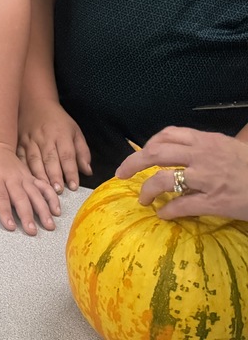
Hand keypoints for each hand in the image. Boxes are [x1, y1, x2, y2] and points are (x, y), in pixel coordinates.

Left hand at [0, 140, 59, 234]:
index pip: (0, 197)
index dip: (5, 211)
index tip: (10, 226)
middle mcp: (11, 178)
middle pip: (20, 198)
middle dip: (27, 214)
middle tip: (32, 231)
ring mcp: (23, 177)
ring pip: (35, 194)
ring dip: (43, 209)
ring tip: (49, 224)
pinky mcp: (31, 177)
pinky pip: (44, 186)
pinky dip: (51, 197)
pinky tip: (57, 209)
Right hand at [17, 98, 91, 192]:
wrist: (34, 103)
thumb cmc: (58, 120)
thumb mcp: (75, 131)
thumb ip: (82, 152)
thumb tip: (87, 171)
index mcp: (62, 135)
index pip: (67, 155)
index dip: (70, 172)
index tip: (74, 186)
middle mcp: (45, 137)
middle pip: (50, 159)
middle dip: (55, 176)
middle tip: (58, 191)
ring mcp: (30, 140)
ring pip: (34, 160)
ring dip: (40, 175)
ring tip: (45, 188)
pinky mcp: (19, 142)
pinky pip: (20, 157)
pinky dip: (24, 169)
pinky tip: (28, 179)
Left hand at [115, 126, 247, 220]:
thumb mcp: (229, 148)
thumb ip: (204, 148)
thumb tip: (180, 152)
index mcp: (206, 140)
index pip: (168, 135)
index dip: (148, 144)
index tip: (141, 154)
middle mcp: (203, 156)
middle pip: (156, 153)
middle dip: (133, 163)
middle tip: (120, 173)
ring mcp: (207, 179)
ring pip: (163, 179)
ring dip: (147, 190)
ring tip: (142, 199)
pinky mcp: (215, 202)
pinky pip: (182, 206)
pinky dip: (167, 211)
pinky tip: (162, 214)